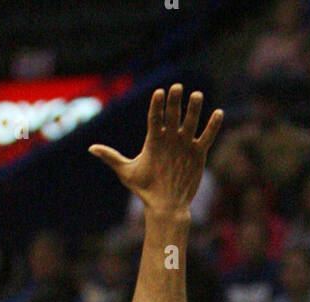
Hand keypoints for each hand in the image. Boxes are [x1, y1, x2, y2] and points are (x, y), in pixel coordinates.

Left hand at [89, 85, 222, 215]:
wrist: (164, 205)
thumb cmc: (145, 189)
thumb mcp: (126, 172)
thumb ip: (111, 157)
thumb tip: (90, 148)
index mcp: (153, 139)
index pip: (154, 117)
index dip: (157, 105)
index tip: (158, 93)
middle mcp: (170, 138)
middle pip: (172, 115)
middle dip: (174, 102)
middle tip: (177, 87)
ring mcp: (185, 144)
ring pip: (190, 122)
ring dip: (194, 109)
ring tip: (196, 95)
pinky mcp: (198, 153)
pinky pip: (207, 137)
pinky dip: (212, 126)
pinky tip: (218, 112)